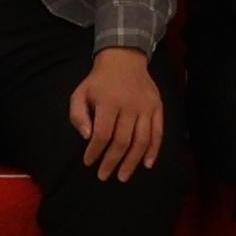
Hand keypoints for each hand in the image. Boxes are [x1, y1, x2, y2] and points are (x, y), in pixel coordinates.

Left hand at [69, 45, 163, 181]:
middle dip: (112, 161)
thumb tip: (86, 136)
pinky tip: (147, 164)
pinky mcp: (158, 107)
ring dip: (132, 161)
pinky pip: (158, 132)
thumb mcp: (80, 93)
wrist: (124, 59)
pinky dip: (154, 150)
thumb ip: (77, 115)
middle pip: (122, 141)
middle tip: (104, 176)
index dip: (95, 151)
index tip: (88, 162)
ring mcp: (146, 107)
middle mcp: (130, 105)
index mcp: (109, 101)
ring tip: (123, 176)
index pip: (103, 134)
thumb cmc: (99, 81)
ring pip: (141, 140)